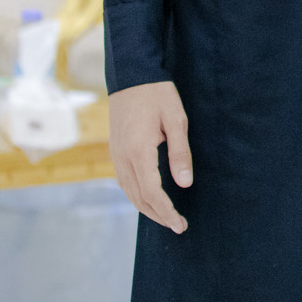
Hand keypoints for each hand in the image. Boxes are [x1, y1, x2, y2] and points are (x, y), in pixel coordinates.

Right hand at [111, 80, 191, 233]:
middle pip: (138, 198)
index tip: (181, 224)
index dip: (167, 212)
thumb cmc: (158, 95)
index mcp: (139, 151)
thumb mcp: (176, 120)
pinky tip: (149, 198)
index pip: (152, 193)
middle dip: (158, 215)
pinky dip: (137, 196)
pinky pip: (124, 182)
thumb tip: (185, 184)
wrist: (131, 76)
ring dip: (147, 208)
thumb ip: (180, 153)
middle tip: (179, 226)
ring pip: (129, 192)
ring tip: (166, 217)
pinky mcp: (116, 151)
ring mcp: (116, 155)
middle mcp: (123, 158)